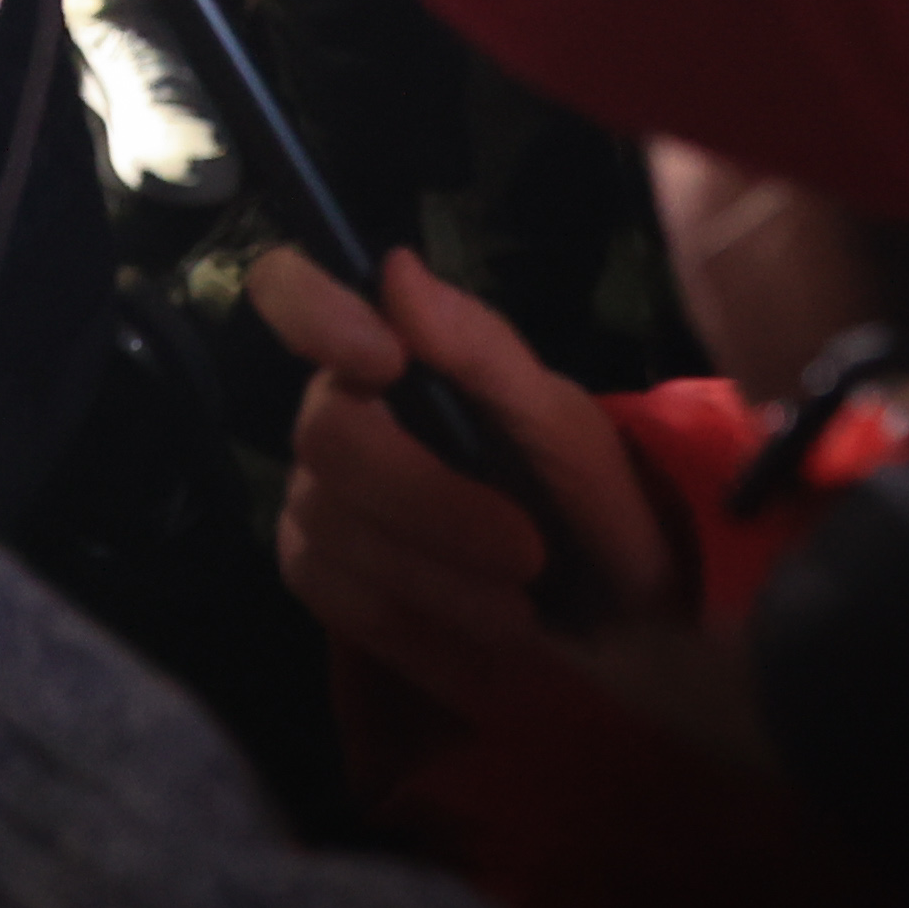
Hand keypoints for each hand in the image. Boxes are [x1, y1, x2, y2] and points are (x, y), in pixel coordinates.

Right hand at [252, 243, 677, 722]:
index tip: (383, 361)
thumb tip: (395, 266)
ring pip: (335, 530)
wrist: (615, 627)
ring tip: (522, 613)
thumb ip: (480, 349)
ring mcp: (319, 498)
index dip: (311, 313)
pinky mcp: (319, 575)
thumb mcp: (565, 427)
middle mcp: (338, 414)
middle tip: (528, 556)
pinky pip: (337, 599)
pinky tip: (479, 642)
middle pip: (330, 440)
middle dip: (433, 505)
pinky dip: (420, 628)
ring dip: (442, 580)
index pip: (293, 291)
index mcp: (391, 351)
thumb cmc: (592, 506)